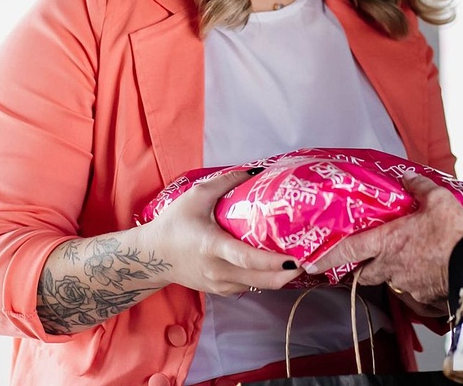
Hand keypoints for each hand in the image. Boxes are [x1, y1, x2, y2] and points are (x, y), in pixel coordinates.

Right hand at [143, 169, 302, 295]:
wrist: (152, 256)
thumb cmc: (174, 223)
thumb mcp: (196, 195)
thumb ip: (226, 181)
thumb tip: (257, 170)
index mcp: (211, 246)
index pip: (246, 259)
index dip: (272, 262)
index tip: (294, 259)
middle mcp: (217, 270)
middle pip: (259, 279)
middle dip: (287, 273)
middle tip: (309, 259)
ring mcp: (219, 284)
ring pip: (257, 286)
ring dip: (280, 278)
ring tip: (300, 261)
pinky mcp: (220, 290)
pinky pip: (249, 287)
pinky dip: (265, 279)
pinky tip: (278, 267)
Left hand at [305, 173, 462, 305]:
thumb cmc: (454, 232)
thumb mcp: (438, 200)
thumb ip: (419, 189)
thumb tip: (408, 178)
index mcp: (388, 243)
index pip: (349, 251)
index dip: (328, 258)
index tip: (312, 265)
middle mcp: (391, 267)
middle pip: (365, 274)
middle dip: (362, 269)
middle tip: (366, 261)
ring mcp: (407, 286)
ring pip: (390, 282)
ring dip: (391, 274)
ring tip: (406, 262)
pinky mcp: (425, 299)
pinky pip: (413, 293)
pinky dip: (416, 284)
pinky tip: (428, 275)